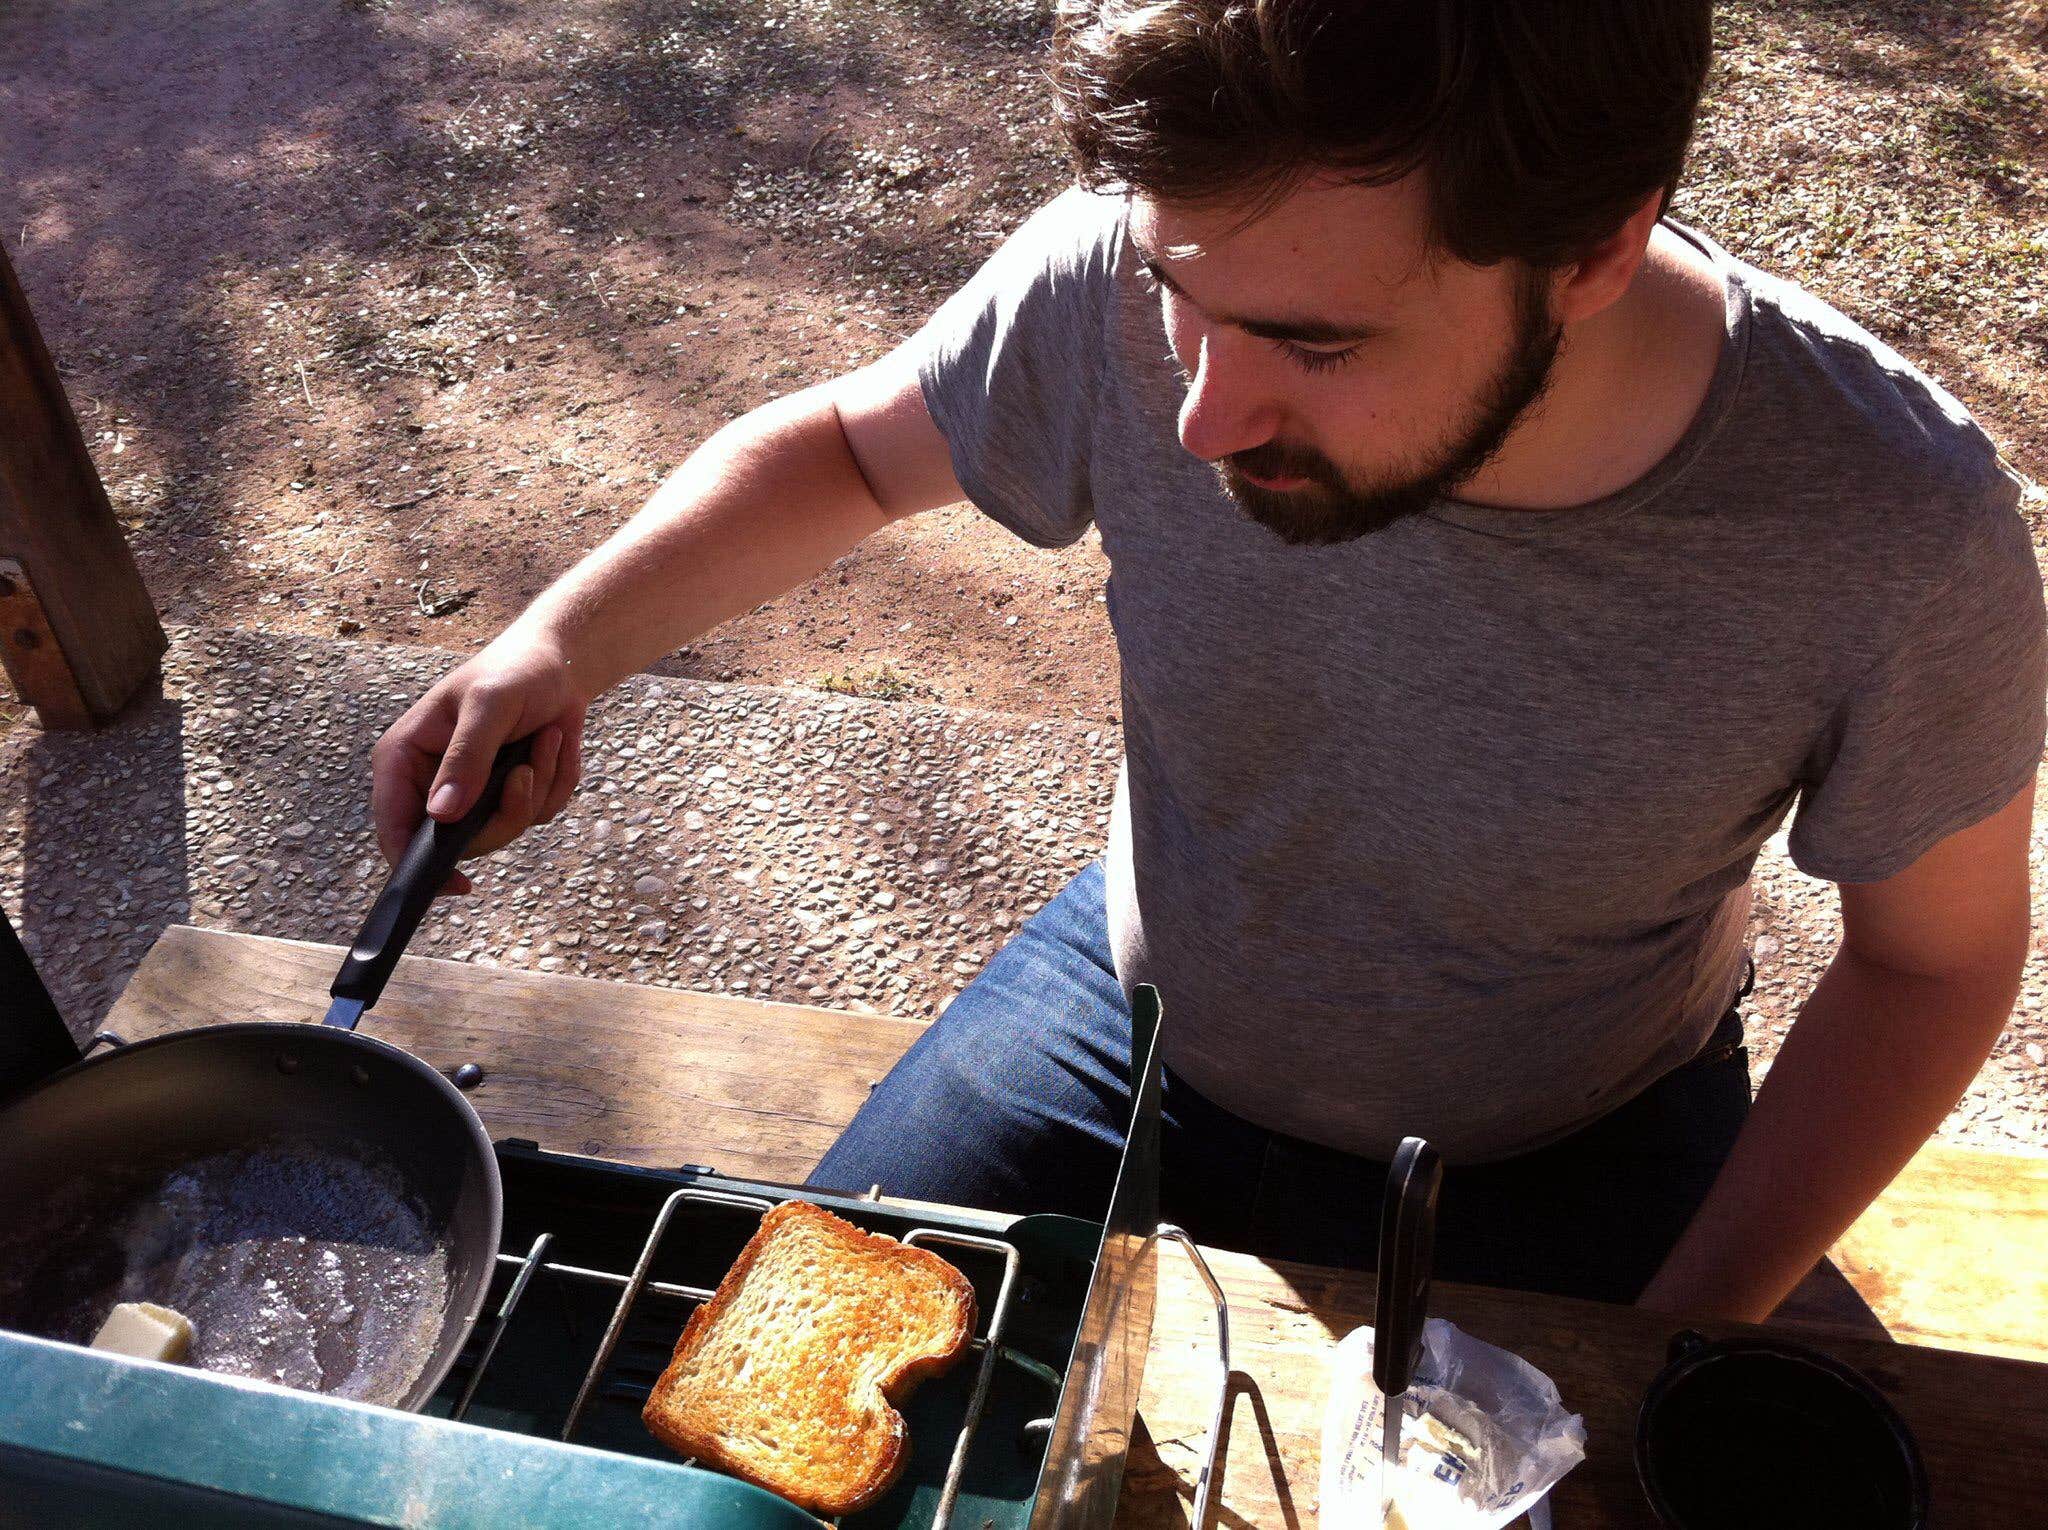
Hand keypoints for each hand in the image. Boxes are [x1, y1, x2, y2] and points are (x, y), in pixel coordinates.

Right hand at [370, 632, 587, 893]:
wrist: (559, 665)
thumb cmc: (512, 672)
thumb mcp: (488, 706)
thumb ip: (467, 759)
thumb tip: (441, 815)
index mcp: (405, 759)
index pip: (393, 827)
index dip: (414, 864)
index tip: (456, 883)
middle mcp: (433, 783)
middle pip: (459, 842)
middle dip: (506, 811)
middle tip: (525, 771)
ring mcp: (474, 793)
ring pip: (505, 830)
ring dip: (537, 787)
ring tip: (541, 742)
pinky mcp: (510, 795)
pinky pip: (538, 814)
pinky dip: (555, 782)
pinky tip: (551, 746)